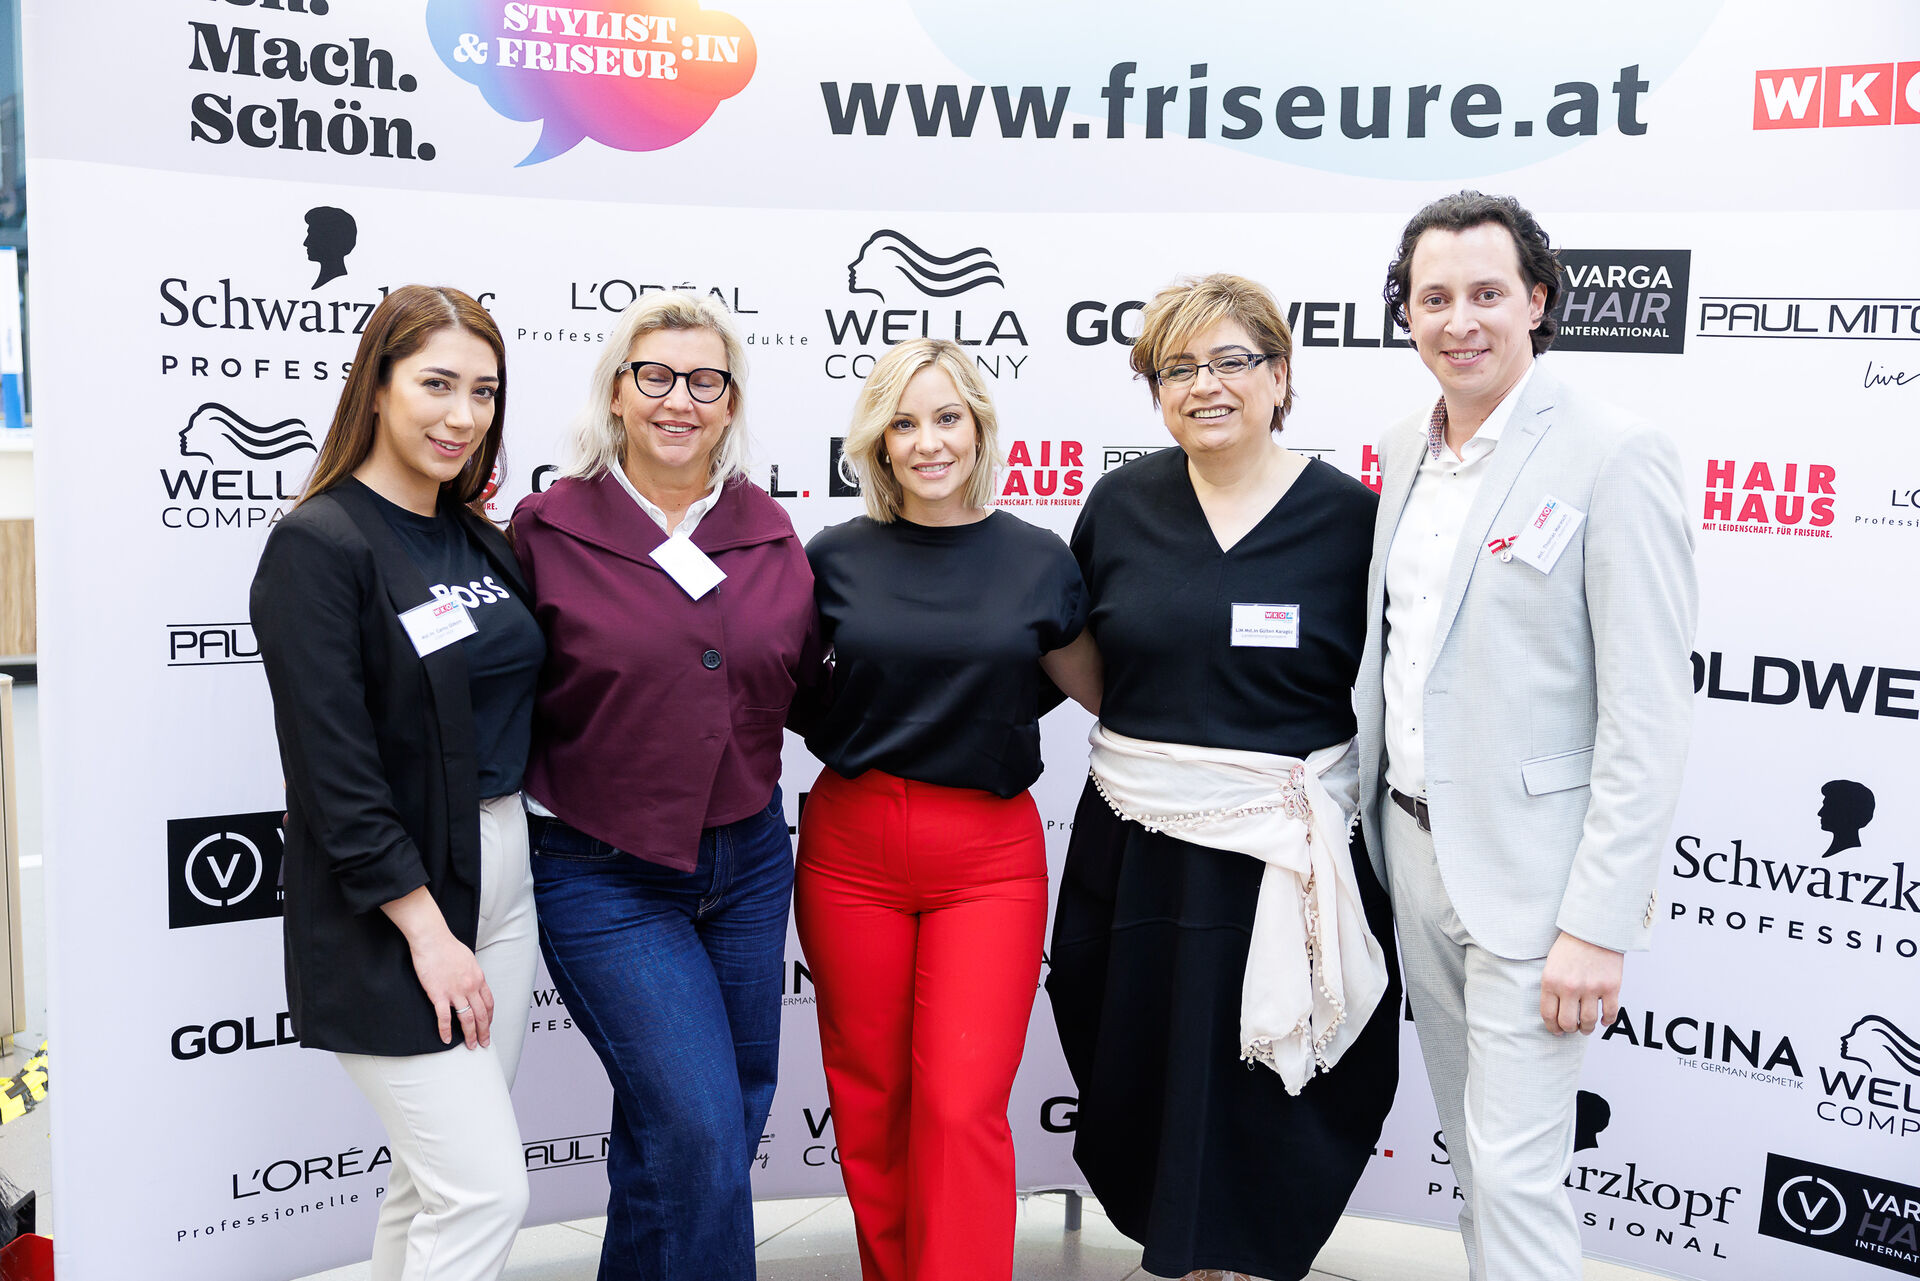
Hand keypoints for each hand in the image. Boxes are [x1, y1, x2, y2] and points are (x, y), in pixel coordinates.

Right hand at [408, 929, 494, 1048]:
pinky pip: (444, 1017)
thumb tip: (472, 982)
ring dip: (470, 1035)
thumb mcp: (468, 959)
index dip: (490, 1017)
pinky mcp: (439, 995)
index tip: (488, 1025)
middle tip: (484, 1043)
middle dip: (484, 1031)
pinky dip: (445, 1031)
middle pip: (482, 1014)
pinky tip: (446, 1039)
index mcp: (478, 978)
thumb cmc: (448, 946)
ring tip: (471, 1046)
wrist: (432, 939)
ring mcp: (455, 992)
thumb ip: (472, 974)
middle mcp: (470, 987)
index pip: (489, 1002)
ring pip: (467, 1019)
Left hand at [1539, 931, 1622, 1035]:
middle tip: (1572, 1028)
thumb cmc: (1570, 945)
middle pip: (1568, 1023)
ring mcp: (1591, 988)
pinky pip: (1611, 1013)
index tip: (1556, 1030)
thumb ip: (1552, 987)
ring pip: (1589, 1021)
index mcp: (1551, 981)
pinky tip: (1604, 1020)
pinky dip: (1608, 1021)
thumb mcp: (1551, 964)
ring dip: (1587, 1028)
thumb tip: (1555, 1012)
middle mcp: (1570, 987)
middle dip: (1570, 1029)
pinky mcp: (1611, 987)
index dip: (1552, 1027)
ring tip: (1587, 1027)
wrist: (1594, 928)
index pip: (1548, 1014)